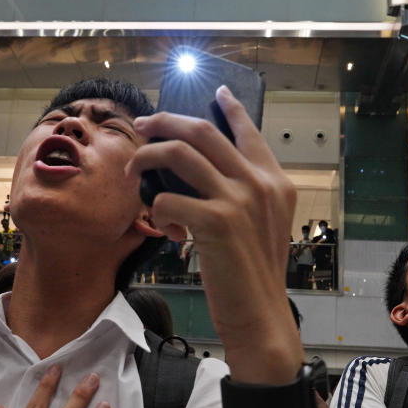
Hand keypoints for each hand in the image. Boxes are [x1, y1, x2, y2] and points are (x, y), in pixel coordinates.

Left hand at [128, 86, 301, 380]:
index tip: (217, 93)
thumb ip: (244, 194)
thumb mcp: (263, 225)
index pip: (248, 132)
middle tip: (143, 126)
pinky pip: (168, 198)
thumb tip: (201, 172)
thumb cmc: (253, 274)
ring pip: (178, 155)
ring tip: (133, 173)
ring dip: (146, 159)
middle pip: (202, 132)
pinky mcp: (217, 221)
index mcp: (274, 181)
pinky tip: (165, 230)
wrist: (259, 314)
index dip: (230, 109)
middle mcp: (260, 183)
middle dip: (165, 122)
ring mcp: (240, 200)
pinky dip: (157, 210)